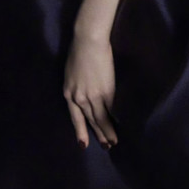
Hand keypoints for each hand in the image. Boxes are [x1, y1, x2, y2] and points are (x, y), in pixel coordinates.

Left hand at [63, 33, 117, 150]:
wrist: (88, 42)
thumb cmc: (78, 51)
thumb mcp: (71, 72)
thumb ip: (77, 86)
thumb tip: (86, 93)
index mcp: (68, 93)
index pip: (76, 117)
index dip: (81, 130)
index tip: (84, 144)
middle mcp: (79, 99)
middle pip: (90, 120)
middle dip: (98, 134)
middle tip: (106, 145)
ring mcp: (93, 97)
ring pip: (100, 119)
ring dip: (108, 131)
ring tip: (114, 141)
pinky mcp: (106, 92)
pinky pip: (110, 109)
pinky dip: (115, 118)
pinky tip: (119, 124)